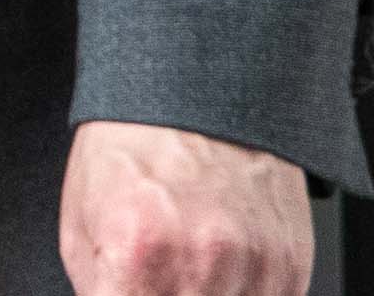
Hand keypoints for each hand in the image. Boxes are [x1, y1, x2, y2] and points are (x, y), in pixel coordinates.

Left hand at [60, 119, 311, 295]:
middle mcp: (203, 264)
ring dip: (205, 295)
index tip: (128, 288)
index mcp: (139, 253)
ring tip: (189, 268)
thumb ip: (98, 289)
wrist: (195, 97)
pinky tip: (223, 267)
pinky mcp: (291, 266)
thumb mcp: (82, 223)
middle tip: (155, 277)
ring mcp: (254, 267)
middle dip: (163, 295)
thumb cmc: (132, 153)